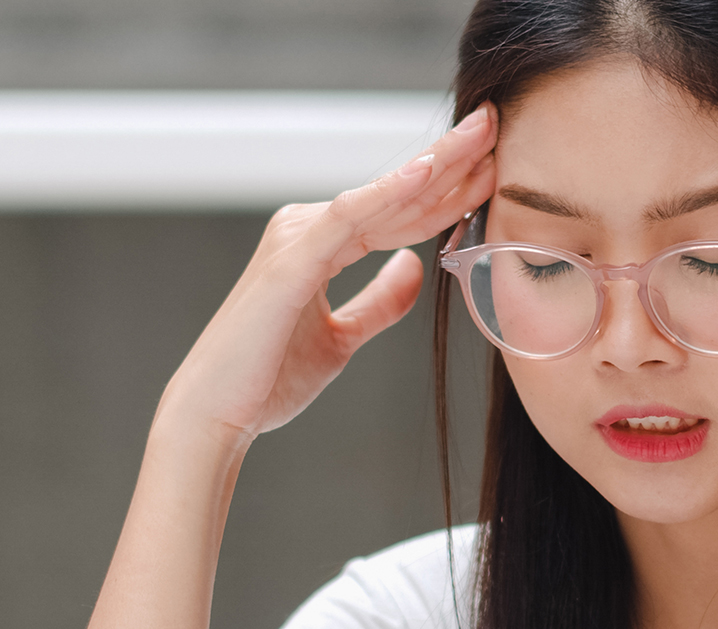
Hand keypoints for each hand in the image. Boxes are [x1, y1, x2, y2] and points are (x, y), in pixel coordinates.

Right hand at [159, 105, 497, 443]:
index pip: (399, 214)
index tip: (494, 171)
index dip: (449, 193)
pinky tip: (427, 172)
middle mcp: (309, 230)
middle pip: (396, 194)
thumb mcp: (343, 338)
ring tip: (479, 133)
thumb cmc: (268, 379)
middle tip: (495, 122)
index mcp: (321, 246)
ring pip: (380, 196)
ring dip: (433, 164)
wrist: (218, 414)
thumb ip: (380, 302)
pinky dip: (387, 194)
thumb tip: (414, 267)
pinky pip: (347, 219)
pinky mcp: (291, 260)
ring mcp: (298, 239)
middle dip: (451, 160)